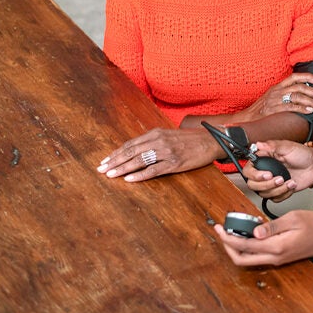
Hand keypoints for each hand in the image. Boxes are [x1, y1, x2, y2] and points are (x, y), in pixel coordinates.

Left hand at [96, 127, 220, 181]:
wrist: (211, 140)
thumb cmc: (190, 140)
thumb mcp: (169, 136)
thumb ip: (153, 141)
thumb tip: (136, 151)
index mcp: (156, 133)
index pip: (131, 144)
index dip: (117, 153)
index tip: (105, 161)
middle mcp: (159, 140)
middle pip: (132, 151)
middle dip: (115, 161)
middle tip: (102, 169)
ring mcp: (167, 152)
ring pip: (140, 160)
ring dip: (123, 168)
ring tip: (111, 174)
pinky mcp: (174, 163)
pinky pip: (154, 169)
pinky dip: (140, 175)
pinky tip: (129, 179)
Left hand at [213, 210, 312, 266]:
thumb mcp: (293, 218)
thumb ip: (272, 226)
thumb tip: (254, 233)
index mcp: (276, 247)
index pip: (245, 246)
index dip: (228, 238)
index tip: (219, 228)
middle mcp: (274, 257)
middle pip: (242, 259)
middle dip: (227, 247)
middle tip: (221, 231)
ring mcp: (276, 259)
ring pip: (248, 259)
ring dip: (237, 247)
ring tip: (233, 230)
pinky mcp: (278, 257)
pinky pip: (257, 255)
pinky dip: (248, 246)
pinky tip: (250, 231)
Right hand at [239, 72, 312, 120]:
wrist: (247, 118)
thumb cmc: (261, 109)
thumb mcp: (272, 97)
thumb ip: (285, 94)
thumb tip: (302, 94)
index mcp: (278, 86)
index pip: (295, 77)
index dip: (309, 77)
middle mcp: (277, 91)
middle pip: (300, 87)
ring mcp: (275, 99)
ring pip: (298, 96)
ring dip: (312, 101)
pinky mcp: (274, 109)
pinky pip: (291, 107)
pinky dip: (302, 109)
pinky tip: (310, 111)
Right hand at [244, 140, 312, 200]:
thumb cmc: (302, 154)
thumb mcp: (288, 146)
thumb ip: (272, 146)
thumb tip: (258, 144)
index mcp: (264, 159)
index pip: (248, 170)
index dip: (254, 175)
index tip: (266, 174)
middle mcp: (265, 171)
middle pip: (253, 185)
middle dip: (267, 184)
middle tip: (280, 179)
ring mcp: (271, 182)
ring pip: (264, 193)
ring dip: (278, 189)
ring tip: (289, 181)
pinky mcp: (279, 191)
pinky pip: (274, 199)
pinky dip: (284, 194)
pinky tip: (291, 185)